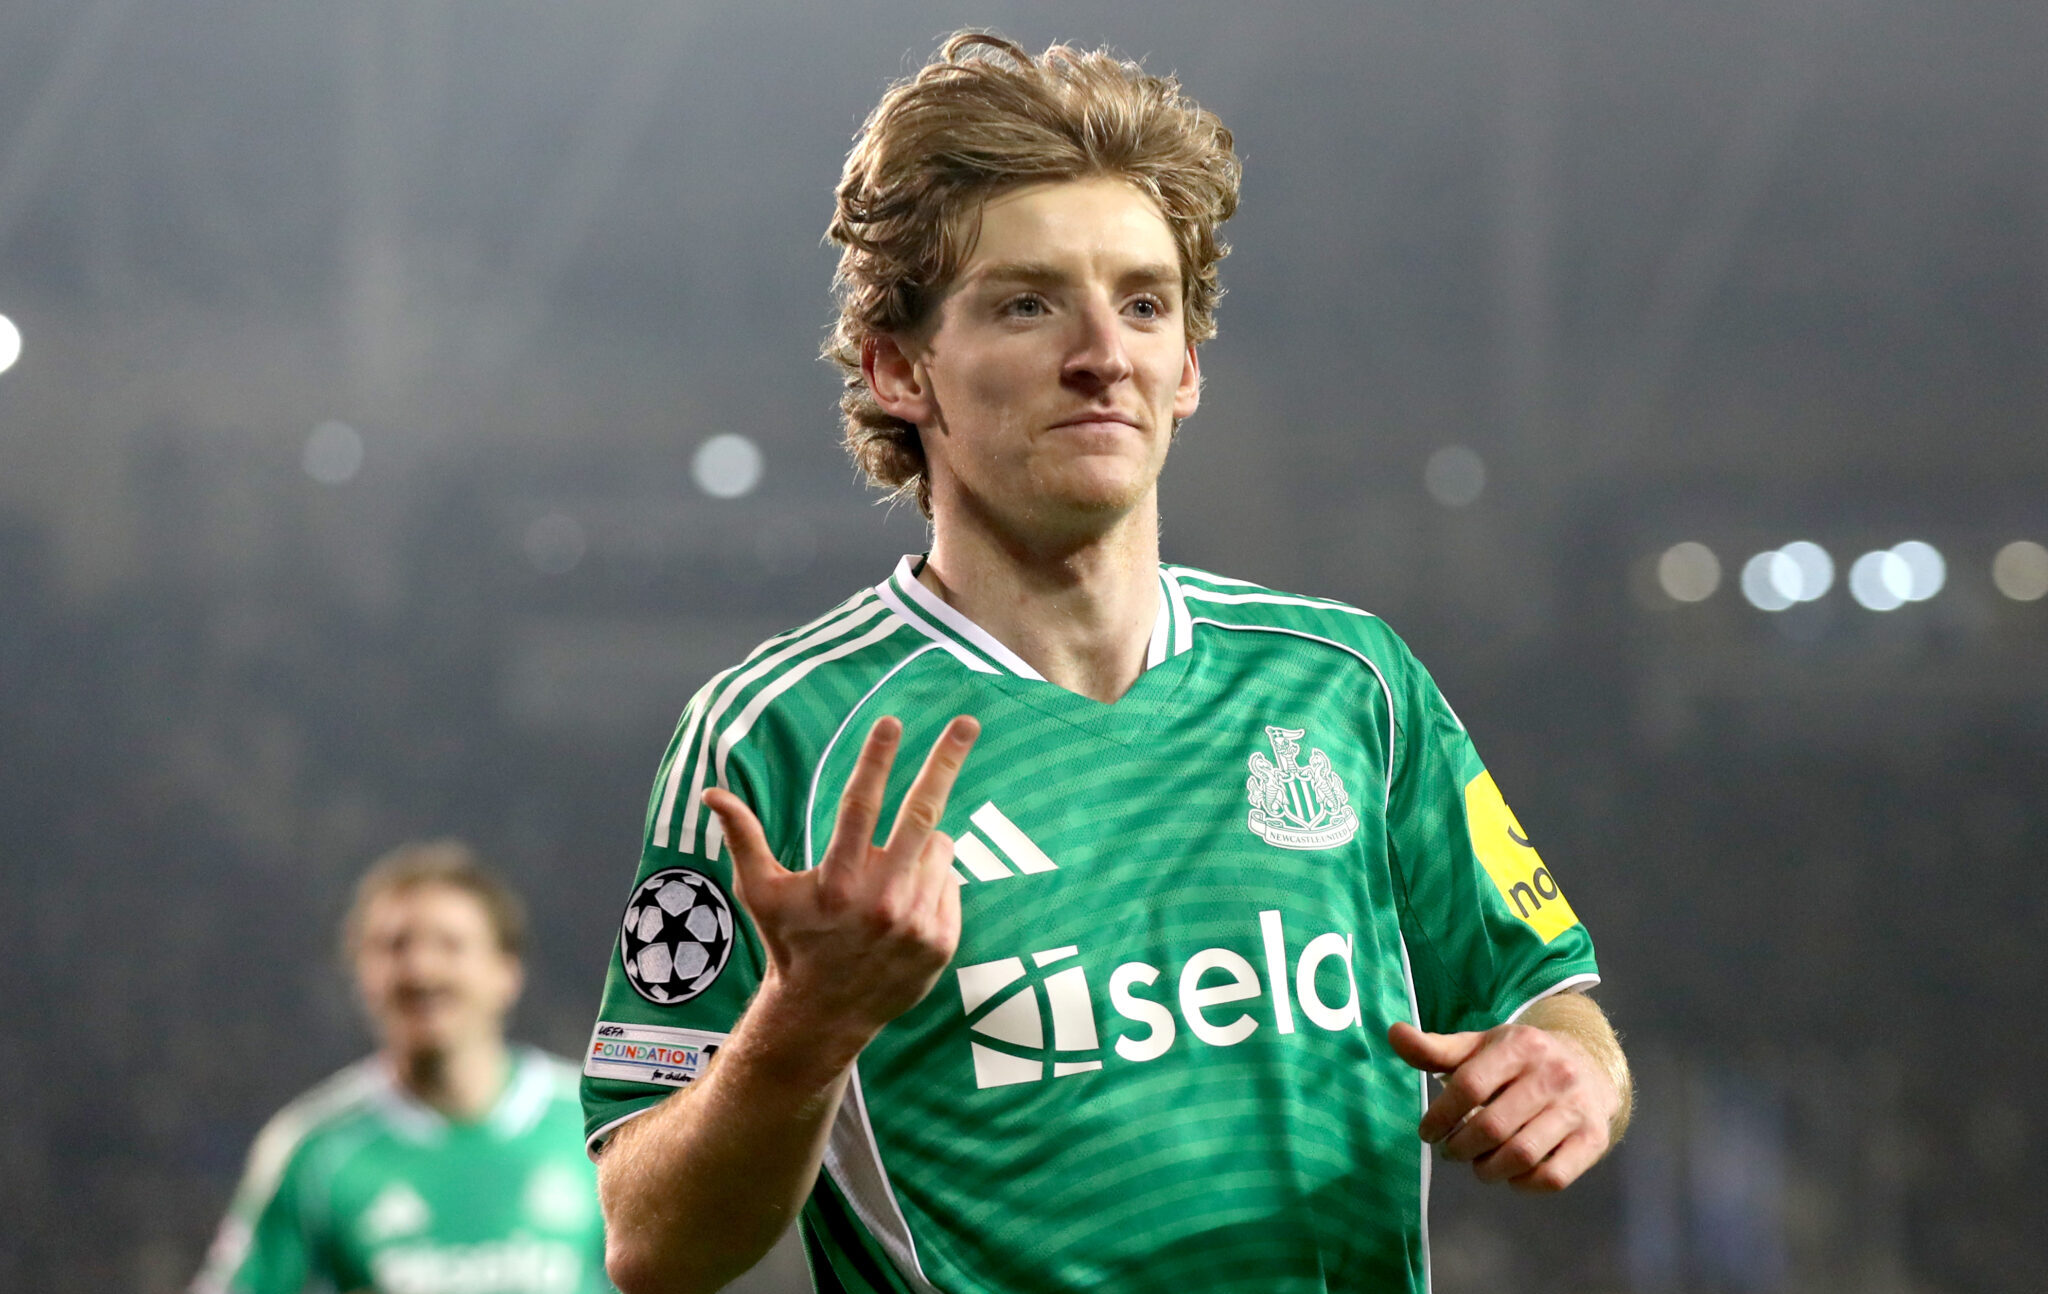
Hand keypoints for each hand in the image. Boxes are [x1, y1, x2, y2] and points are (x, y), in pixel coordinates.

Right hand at [703, 715, 979, 1062]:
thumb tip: (710, 792)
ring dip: (923, 843)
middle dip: (946, 761)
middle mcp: (880, 900)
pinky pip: (950, 882)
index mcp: (837, 882)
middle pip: (922, 814)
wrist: (825, 1014)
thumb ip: (743, 838)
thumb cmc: (791, 942)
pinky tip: (906, 904)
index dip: (876, 760)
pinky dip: (934, 879)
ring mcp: (916, 922)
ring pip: (938, 847)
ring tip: (892, 874)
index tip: (892, 721)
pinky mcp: (941, 941)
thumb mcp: (761, 893)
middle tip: (967, 721)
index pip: (859, 806)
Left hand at [1387, 1017, 1620, 1192]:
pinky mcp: (1594, 1139)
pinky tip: (1511, 1175)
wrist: (1590, 1065)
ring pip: (1521, 1155)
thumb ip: (1436, 1048)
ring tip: (1478, 1164)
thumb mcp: (1480, 1047)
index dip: (1441, 1115)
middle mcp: (1554, 1074)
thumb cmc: (1521, 1059)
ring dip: (1488, 1169)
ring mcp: (1577, 1108)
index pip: (1470, 1085)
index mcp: (1521, 1046)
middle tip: (1450, 1152)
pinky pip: (1553, 1177)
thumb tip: (1394, 1034)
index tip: (1427, 1132)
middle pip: (1492, 1127)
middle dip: (1460, 1147)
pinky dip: (1523, 1184)